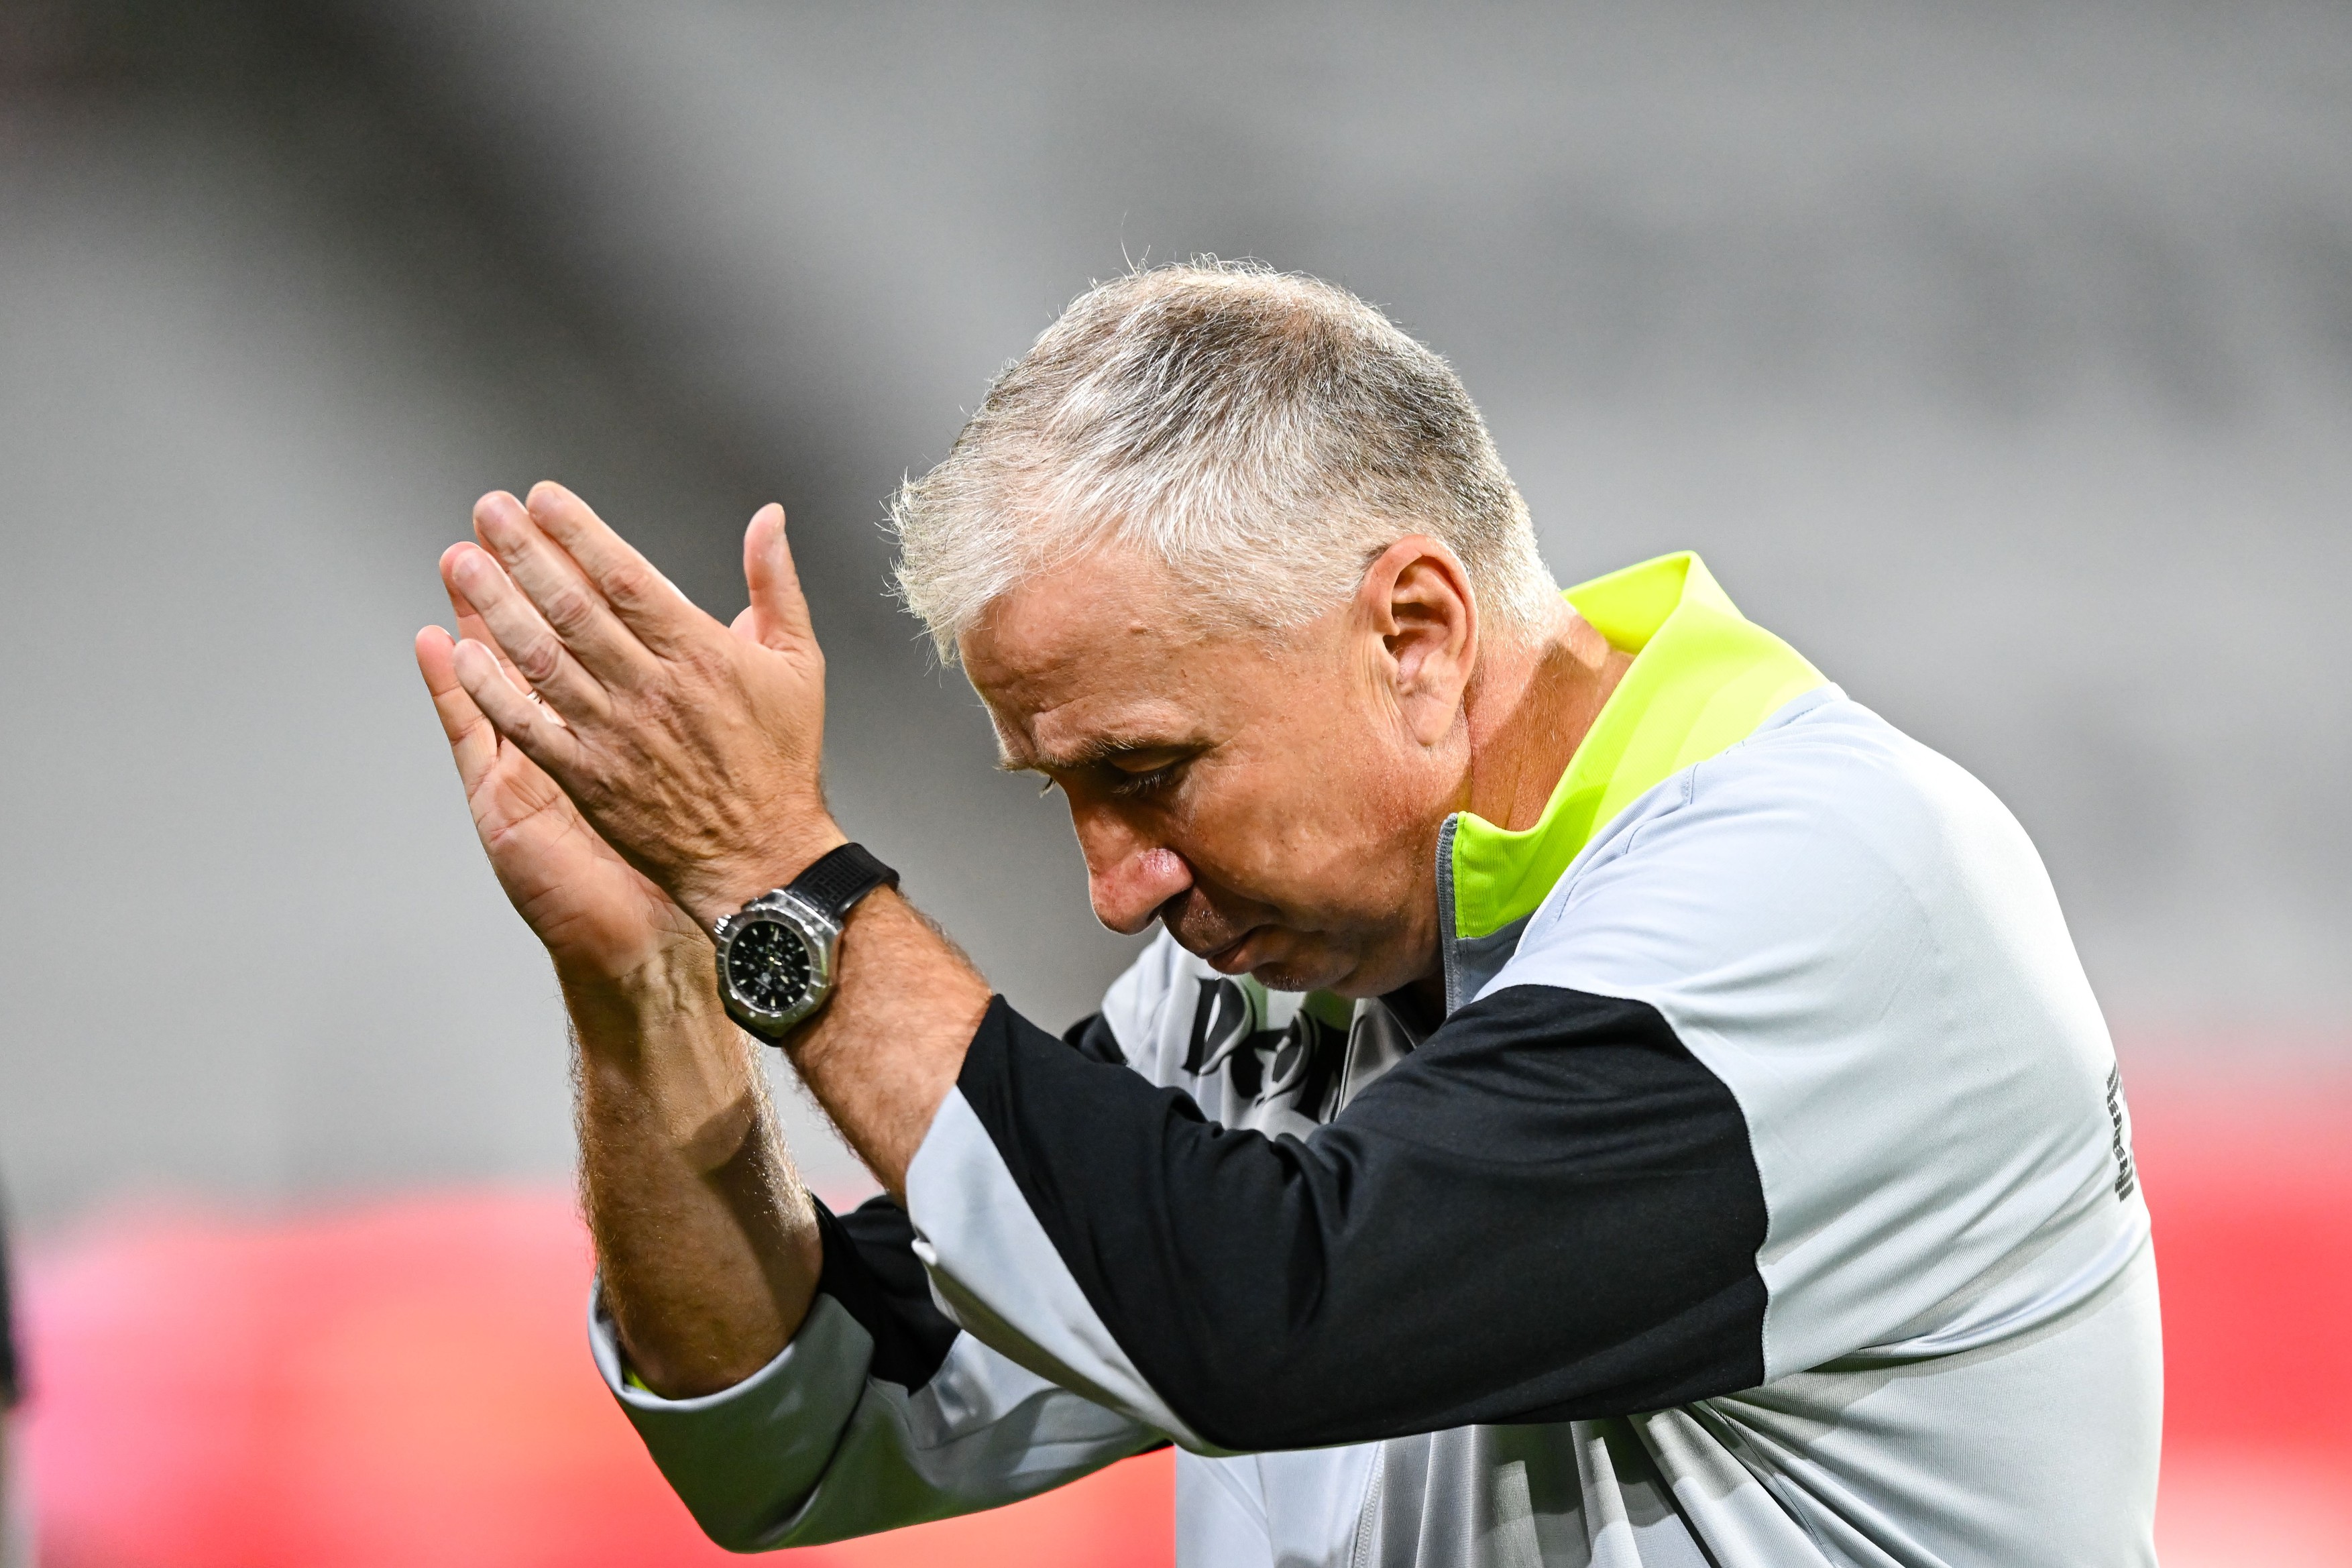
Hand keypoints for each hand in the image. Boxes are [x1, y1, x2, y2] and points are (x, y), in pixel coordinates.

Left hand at [434, 482, 840, 927]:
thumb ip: (775, 586)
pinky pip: (531, 728)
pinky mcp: (590, 779)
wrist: (763, 858)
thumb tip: (768, 520)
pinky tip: (464, 656)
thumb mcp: (799, 663)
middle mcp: (653, 689)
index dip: (580, 533)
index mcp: (702, 654)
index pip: (628, 577)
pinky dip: (495, 691)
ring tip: (463, 564)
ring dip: (497, 607)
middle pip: (574, 607)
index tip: (544, 499)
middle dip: (524, 553)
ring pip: (543, 659)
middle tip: (488, 512)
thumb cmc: (781, 761)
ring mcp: (616, 735)